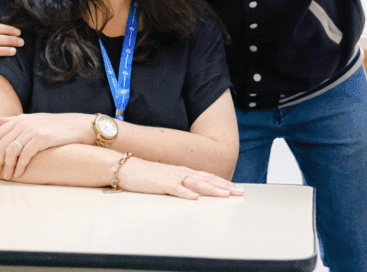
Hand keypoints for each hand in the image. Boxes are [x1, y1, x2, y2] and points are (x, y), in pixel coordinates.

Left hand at [0, 113, 93, 179]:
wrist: (76, 125)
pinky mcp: (42, 138)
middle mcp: (23, 123)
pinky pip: (25, 155)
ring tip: (7, 176)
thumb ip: (14, 120)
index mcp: (19, 119)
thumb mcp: (33, 119)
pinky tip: (19, 173)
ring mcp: (32, 130)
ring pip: (11, 151)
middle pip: (1, 144)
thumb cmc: (55, 125)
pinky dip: (19, 166)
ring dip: (7, 166)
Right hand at [117, 157, 243, 199]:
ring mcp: (171, 178)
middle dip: (224, 186)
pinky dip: (185, 193)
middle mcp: (181, 173)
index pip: (208, 177)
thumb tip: (196, 193)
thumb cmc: (147, 176)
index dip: (223, 183)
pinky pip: (175, 189)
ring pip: (195, 183)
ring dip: (211, 189)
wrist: (126, 168)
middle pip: (207, 180)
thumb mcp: (168, 179)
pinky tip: (194, 198)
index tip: (236, 189)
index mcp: (184, 172)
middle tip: (239, 192)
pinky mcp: (160, 184)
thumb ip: (182, 184)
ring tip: (224, 195)